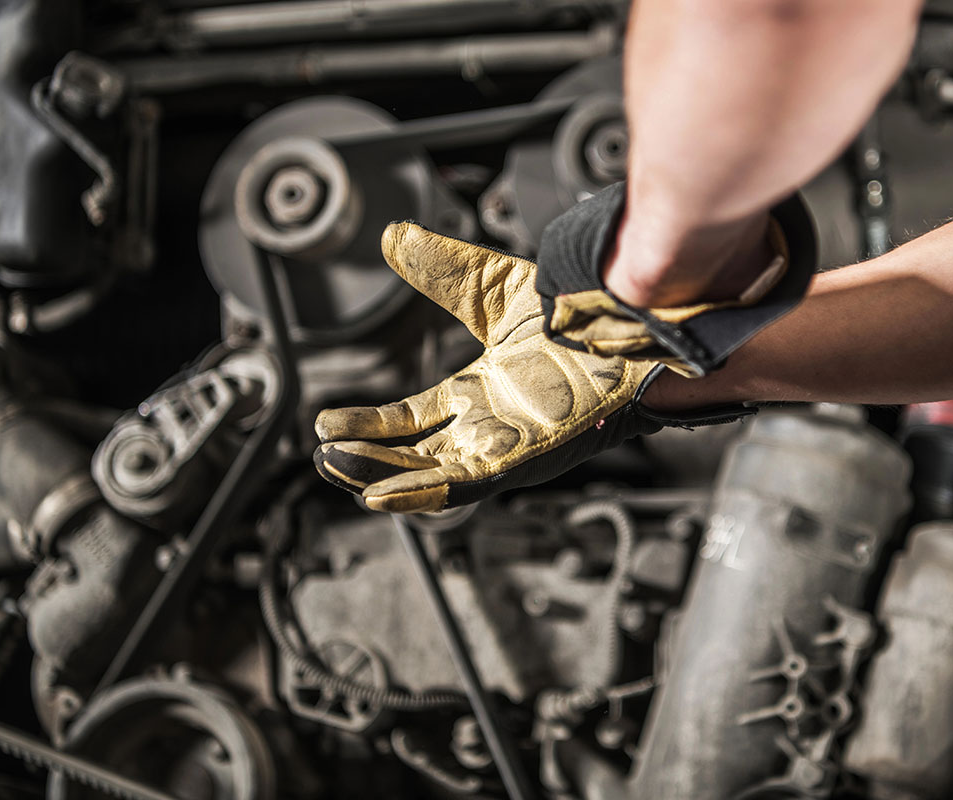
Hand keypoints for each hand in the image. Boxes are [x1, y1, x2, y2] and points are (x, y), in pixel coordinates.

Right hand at [314, 223, 661, 512]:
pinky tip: (383, 494)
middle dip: (367, 461)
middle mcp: (488, 423)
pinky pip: (469, 484)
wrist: (626, 317)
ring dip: (383, 478)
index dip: (368, 425)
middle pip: (415, 456)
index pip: (410, 420)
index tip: (327, 423)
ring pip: (433, 476)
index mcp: (478, 392)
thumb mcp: (490, 289)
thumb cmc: (578, 311)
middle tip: (325, 457)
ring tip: (339, 469)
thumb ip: (441, 271)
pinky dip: (424, 493)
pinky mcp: (526, 456)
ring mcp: (507, 443)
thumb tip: (392, 236)